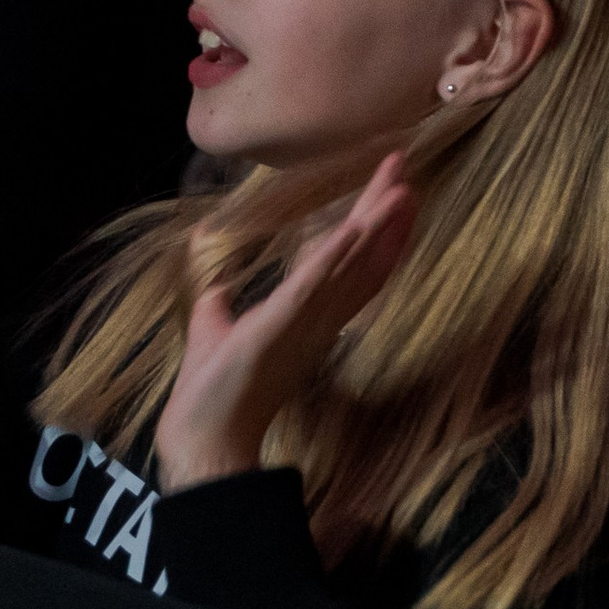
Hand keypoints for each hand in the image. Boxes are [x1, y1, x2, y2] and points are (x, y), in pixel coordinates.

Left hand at [151, 153, 417, 490]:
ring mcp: (304, 321)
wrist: (203, 436)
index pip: (351, 266)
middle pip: (364, 259)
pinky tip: (355, 229)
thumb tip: (216, 286)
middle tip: (405, 172)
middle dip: (385, 216)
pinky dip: (336, 256)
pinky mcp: (281, 324)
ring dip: (377, 228)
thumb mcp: (215, 331)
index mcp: (308, 317)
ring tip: (401, 191)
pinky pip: (314, 285)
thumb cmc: (213, 393)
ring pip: (351, 266)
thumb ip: (220, 306)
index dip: (375, 231)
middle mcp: (318, 318)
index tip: (393, 193)